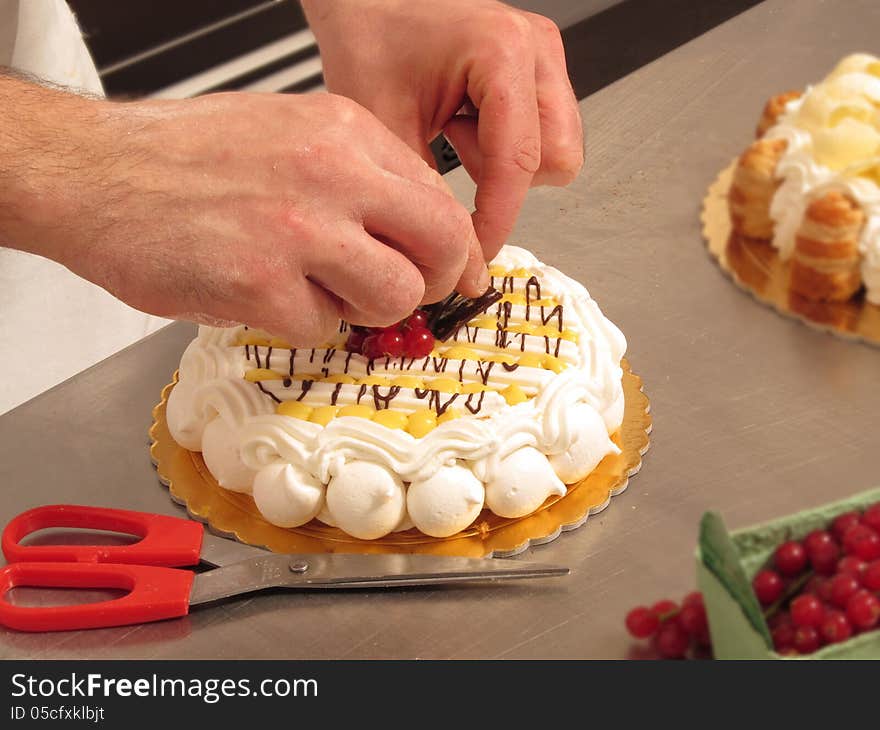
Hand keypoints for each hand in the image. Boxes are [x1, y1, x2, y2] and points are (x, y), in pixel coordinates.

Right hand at [0, 78, 488, 344]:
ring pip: (393, 297)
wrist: (94, 173)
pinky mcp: (260, 285)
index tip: (451, 275)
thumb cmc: (183, 157)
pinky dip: (301, 325)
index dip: (453, 250)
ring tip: (321, 295)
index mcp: (344, 130)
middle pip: (440, 246)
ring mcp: (298, 230)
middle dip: (433, 285)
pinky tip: (265, 297)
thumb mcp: (288, 132)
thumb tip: (414, 231)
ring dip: (366, 311)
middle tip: (405, 296)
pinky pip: (321, 329)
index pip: (440, 200)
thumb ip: (358, 176)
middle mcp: (332, 173)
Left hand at [302, 0, 583, 258]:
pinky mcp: (541, 69)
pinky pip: (548, 134)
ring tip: (456, 134)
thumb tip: (455, 261)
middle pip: (557, 161)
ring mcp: (544, 57)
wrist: (370, 1)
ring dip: (507, 164)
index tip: (475, 254)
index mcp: (501, 51)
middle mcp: (534, 49)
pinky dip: (506, 146)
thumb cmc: (371, 41)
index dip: (497, 220)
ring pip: (559, 151)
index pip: (517, 161)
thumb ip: (425, 198)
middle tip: (455, 162)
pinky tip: (465, 124)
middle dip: (507, 184)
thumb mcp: (384, 127)